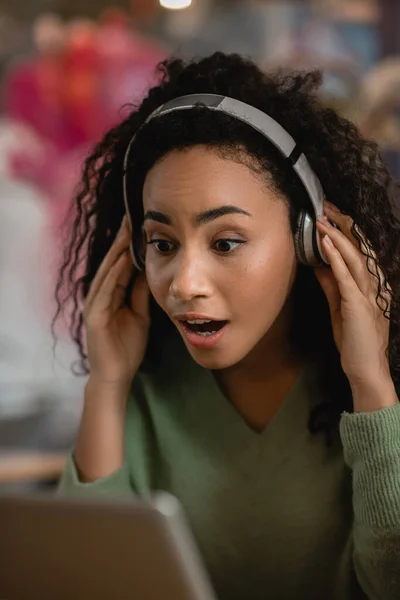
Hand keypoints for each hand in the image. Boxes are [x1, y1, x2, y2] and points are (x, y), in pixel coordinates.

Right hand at [83, 217, 149, 390]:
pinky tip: (123, 260)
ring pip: (107, 272)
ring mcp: (95, 304)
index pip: (121, 263)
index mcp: (111, 294)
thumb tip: (150, 270)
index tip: (140, 223)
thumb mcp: (140, 314)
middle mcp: (100, 295)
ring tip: (127, 230)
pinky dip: (114, 274)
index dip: (129, 244)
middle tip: (132, 216)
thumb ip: (141, 293)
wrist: (117, 374)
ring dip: (117, 251)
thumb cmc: (127, 346)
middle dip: (122, 239)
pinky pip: (105, 291)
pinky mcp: (94, 316)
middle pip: (112, 262)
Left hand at [314, 202, 396, 409]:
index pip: (358, 252)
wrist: (365, 369)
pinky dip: (337, 259)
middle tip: (325, 207)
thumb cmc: (354, 342)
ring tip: (322, 220)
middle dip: (342, 226)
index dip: (344, 232)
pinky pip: (347, 277)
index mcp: (369, 286)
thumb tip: (319, 265)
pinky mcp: (358, 305)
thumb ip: (331, 286)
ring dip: (337, 237)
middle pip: (359, 248)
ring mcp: (368, 295)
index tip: (328, 216)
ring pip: (354, 258)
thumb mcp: (339, 308)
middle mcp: (373, 286)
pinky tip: (327, 244)